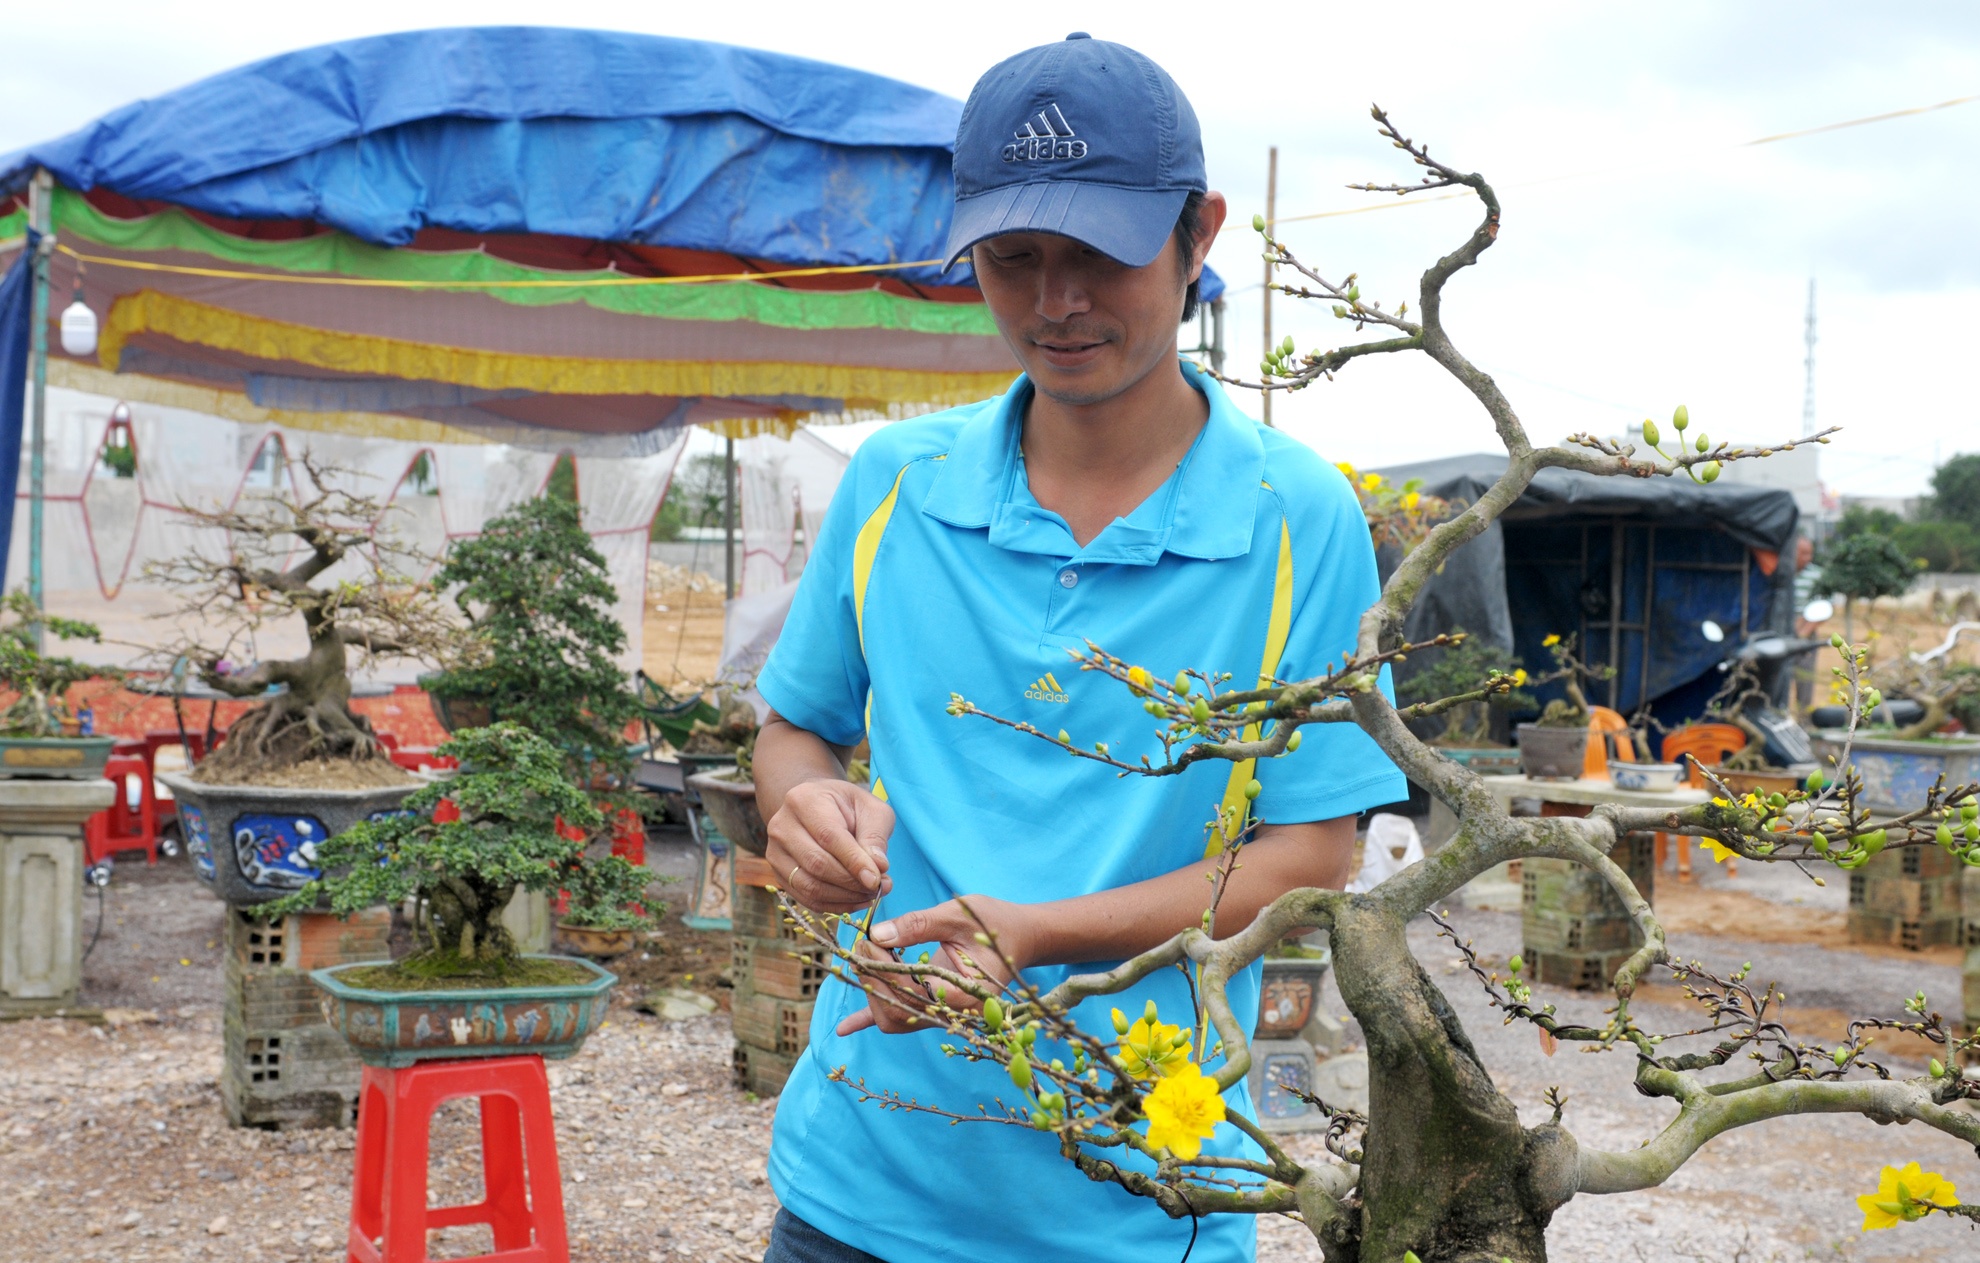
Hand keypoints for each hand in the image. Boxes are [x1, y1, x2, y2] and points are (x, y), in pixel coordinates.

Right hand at [765, 779, 893, 913]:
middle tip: (880, 887)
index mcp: (804, 800)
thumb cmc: (848, 807)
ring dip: (844, 897)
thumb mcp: (871, 809)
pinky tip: (856, 901)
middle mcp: (782, 826)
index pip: (828, 836)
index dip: (853, 861)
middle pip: (816, 863)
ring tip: (870, 894)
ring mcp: (775, 852)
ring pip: (809, 886)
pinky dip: (833, 905)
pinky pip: (805, 898)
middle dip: (851, 882)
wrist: (818, 807)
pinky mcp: (778, 874)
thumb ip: (875, 836)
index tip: (877, 879)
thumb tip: (878, 868)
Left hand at [837, 895, 1032, 1035]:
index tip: (870, 937)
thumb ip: (918, 924)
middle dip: (872, 978)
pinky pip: (898, 1017)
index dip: (882, 968)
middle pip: (896, 1012)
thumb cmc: (995, 924)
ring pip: (892, 1019)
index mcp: (964, 996)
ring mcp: (941, 1015)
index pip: (910, 993)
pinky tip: (844, 1028)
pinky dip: (870, 1019)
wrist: (1021, 937)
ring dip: (871, 991)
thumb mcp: (957, 916)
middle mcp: (951, 1015)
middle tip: (863, 942)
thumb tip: (877, 933)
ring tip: (862, 958)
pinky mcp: (932, 1007)